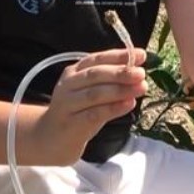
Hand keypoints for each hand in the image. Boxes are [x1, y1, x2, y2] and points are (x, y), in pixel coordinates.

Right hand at [26, 47, 147, 164]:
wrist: (51, 138)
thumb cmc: (78, 111)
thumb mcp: (91, 91)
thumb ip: (111, 81)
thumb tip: (139, 71)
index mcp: (74, 71)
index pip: (97, 58)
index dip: (119, 56)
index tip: (141, 54)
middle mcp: (68, 85)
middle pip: (96, 75)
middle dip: (121, 73)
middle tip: (142, 74)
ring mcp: (67, 104)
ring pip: (95, 94)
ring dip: (120, 90)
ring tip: (141, 88)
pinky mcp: (71, 124)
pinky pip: (94, 114)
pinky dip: (113, 108)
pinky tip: (129, 104)